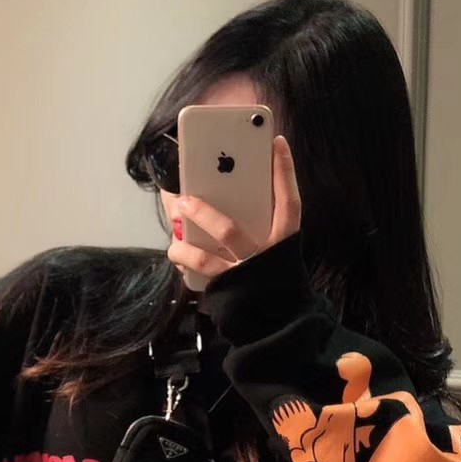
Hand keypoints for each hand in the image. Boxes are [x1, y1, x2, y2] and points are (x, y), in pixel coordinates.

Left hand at [167, 134, 301, 284]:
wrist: (278, 319)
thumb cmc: (270, 270)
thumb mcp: (274, 243)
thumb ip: (262, 217)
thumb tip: (230, 184)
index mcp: (284, 240)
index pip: (289, 202)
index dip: (285, 172)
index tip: (277, 142)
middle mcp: (264, 258)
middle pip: (230, 232)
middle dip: (202, 213)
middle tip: (182, 197)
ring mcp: (243, 276)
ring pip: (205, 258)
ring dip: (183, 242)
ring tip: (171, 229)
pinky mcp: (226, 290)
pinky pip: (197, 272)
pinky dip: (183, 257)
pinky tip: (175, 249)